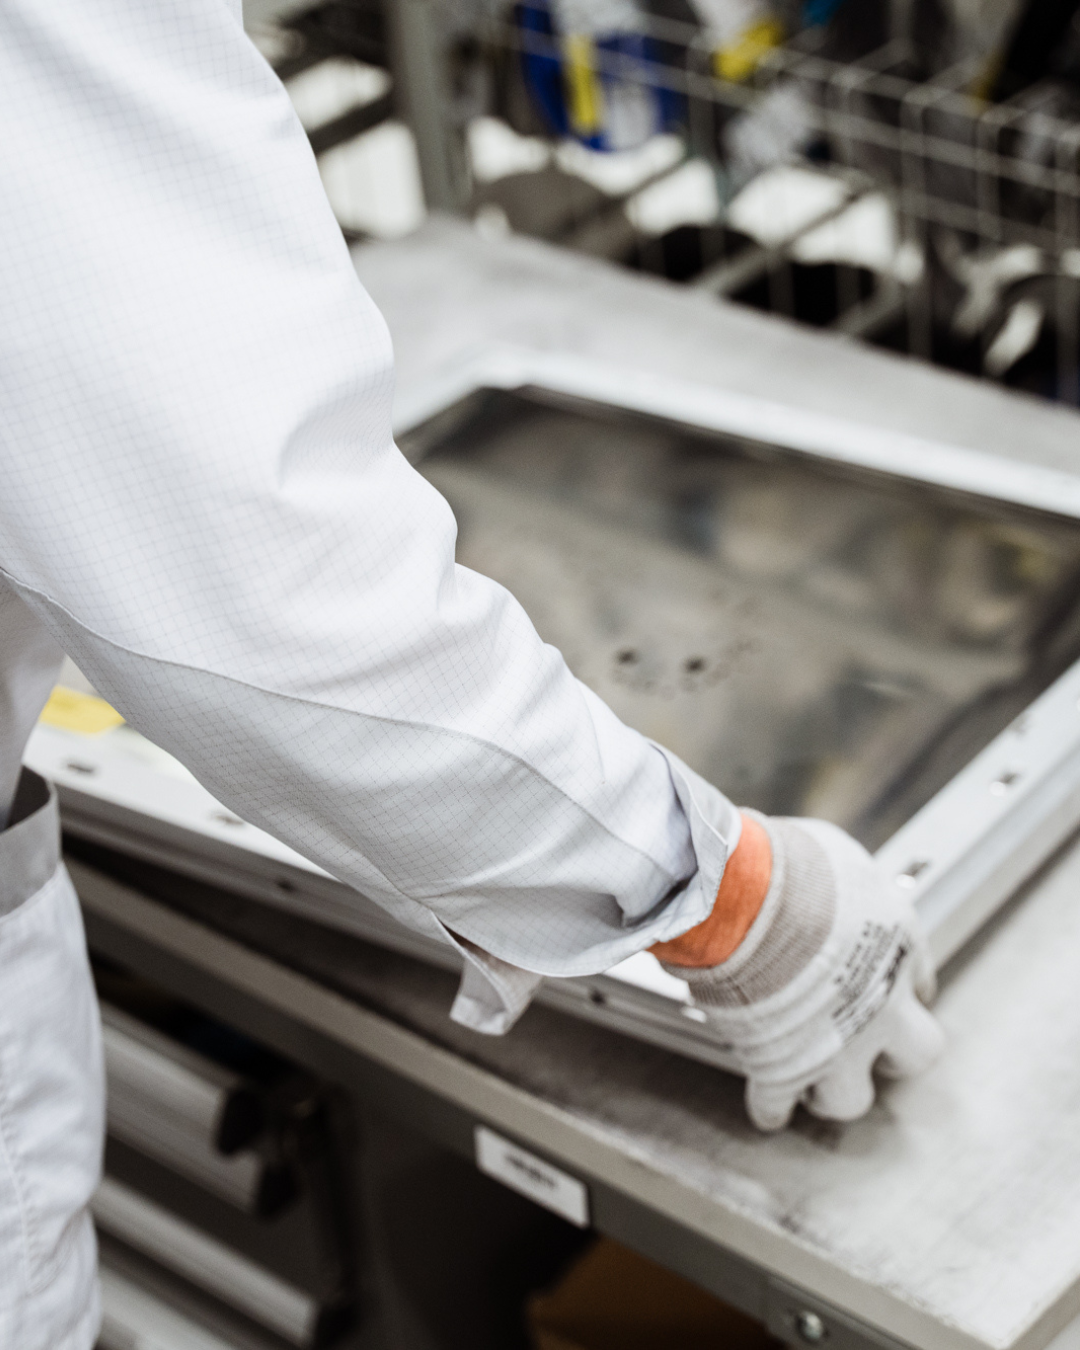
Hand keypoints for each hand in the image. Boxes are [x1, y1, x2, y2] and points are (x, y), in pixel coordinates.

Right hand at [655, 813, 943, 1130]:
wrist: (743, 900)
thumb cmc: (787, 868)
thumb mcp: (838, 856)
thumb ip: (849, 882)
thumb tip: (835, 878)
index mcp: (897, 948)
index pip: (919, 982)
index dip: (902, 988)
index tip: (888, 989)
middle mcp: (881, 1006)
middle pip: (917, 1054)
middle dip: (894, 1052)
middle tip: (868, 1042)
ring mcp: (836, 1044)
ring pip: (852, 1099)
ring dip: (831, 1089)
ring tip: (811, 1077)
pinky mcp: (783, 1067)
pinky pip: (776, 1106)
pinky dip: (768, 1105)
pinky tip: (764, 1102)